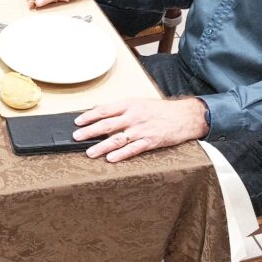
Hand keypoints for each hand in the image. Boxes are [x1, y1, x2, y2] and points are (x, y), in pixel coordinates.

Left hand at [73, 97, 208, 162]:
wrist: (185, 116)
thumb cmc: (160, 110)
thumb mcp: (138, 102)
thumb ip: (120, 108)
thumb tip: (99, 109)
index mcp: (129, 104)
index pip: (105, 110)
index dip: (89, 116)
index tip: (77, 122)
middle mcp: (134, 116)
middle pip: (107, 124)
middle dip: (90, 131)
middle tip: (77, 137)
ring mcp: (142, 129)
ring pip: (118, 139)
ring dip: (102, 146)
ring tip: (90, 152)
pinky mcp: (151, 141)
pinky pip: (133, 149)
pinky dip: (121, 154)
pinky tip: (111, 158)